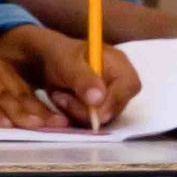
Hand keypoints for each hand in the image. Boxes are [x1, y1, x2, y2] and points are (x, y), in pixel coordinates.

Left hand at [0, 26, 141, 128]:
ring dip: (75, 111)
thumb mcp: (67, 63)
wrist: (47, 62)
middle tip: (60, 96)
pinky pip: (90, 121)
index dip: (114, 101)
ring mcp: (110, 98)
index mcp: (118, 64)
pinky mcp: (99, 110)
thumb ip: (83, 79)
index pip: (130, 86)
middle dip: (85, 108)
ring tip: (59, 95)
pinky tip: (63, 101)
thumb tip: (99, 98)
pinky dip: (73, 115)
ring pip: (101, 118)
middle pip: (115, 107)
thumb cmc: (60, 55)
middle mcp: (119, 83)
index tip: (95, 112)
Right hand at [0, 46, 65, 129]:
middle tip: (57, 125)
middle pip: (21, 95)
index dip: (45, 108)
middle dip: (40, 112)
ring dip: (20, 112)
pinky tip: (2, 123)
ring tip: (35, 126)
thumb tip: (22, 120)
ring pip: (3, 96)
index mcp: (2, 71)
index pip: (28, 93)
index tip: (62, 123)